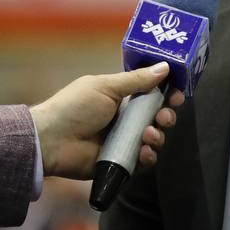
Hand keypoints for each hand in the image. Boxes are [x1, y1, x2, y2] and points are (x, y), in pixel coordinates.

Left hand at [29, 63, 186, 179]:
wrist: (52, 140)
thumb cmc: (76, 107)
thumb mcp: (106, 87)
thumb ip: (137, 80)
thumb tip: (165, 66)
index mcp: (121, 98)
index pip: (152, 95)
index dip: (167, 94)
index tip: (177, 94)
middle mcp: (125, 119)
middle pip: (157, 118)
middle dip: (166, 116)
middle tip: (164, 117)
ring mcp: (123, 141)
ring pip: (154, 139)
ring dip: (157, 136)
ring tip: (148, 135)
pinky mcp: (120, 162)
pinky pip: (143, 161)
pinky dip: (148, 157)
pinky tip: (143, 152)